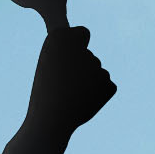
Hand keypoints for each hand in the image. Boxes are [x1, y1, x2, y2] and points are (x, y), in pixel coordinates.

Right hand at [34, 12, 118, 139]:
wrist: (51, 120)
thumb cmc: (46, 92)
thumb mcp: (49, 65)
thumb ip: (68, 51)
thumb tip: (85, 45)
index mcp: (62, 39)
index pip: (82, 33)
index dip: (75, 45)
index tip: (66, 58)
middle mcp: (82, 48)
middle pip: (89, 56)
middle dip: (80, 68)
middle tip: (63, 84)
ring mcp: (98, 67)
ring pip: (97, 71)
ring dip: (88, 82)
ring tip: (71, 95)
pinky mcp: (109, 84)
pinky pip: (106, 86)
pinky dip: (98, 94)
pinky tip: (83, 102)